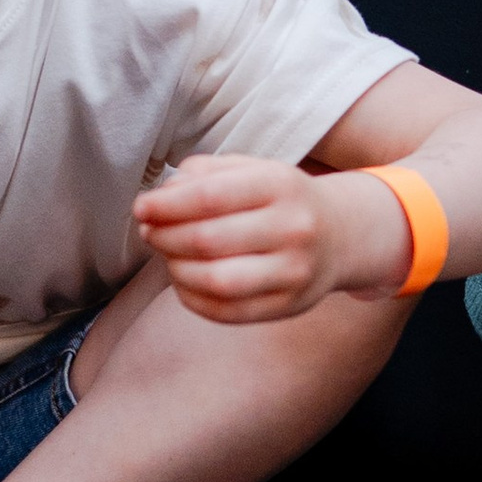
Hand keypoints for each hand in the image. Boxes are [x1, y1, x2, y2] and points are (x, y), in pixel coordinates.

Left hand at [134, 156, 412, 322]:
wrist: (340, 235)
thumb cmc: (280, 199)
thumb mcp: (251, 170)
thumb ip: (204, 174)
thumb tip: (161, 196)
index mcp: (281, 185)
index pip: (210, 196)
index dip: (166, 205)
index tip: (141, 208)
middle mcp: (293, 229)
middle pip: (208, 240)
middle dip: (165, 237)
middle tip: (148, 232)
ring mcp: (294, 272)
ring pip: (216, 281)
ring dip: (176, 270)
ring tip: (167, 256)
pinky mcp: (288, 306)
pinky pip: (226, 311)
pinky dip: (192, 298)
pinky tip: (184, 281)